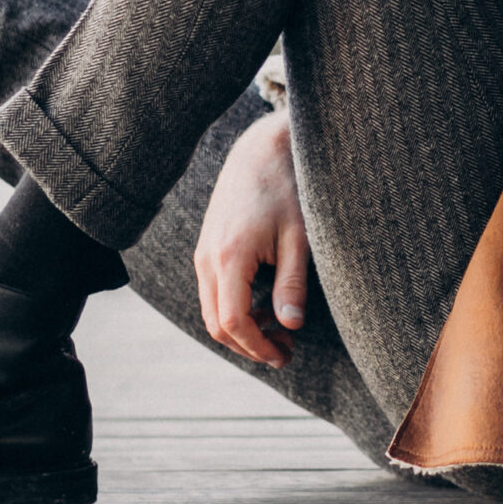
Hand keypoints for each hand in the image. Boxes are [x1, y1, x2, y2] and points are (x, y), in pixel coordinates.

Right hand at [194, 110, 309, 367]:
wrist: (261, 149)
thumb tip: (291, 326)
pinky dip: (234, 309)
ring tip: (279, 331)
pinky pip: (213, 292)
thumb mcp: (299, 238)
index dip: (257, 347)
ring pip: (211, 309)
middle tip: (285, 351)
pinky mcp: (207, 247)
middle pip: (216, 323)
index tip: (285, 354)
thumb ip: (292, 284)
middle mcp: (207, 258)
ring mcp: (203, 252)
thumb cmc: (286, 188)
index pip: (233, 321)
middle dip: (249, 345)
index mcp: (229, 257)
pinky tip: (265, 306)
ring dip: (242, 329)